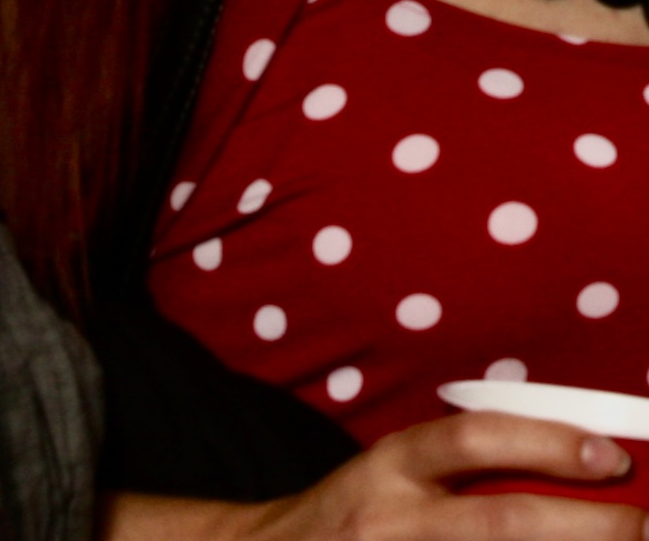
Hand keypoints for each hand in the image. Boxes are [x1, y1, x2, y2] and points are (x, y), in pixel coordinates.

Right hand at [111, 414, 643, 540]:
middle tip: (641, 525)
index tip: (609, 456)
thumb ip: (460, 472)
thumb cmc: (350, 521)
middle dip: (583, 528)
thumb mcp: (391, 475)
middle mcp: (392, 522)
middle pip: (500, 524)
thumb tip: (568, 467)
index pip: (473, 442)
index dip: (544, 444)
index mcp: (392, 467)